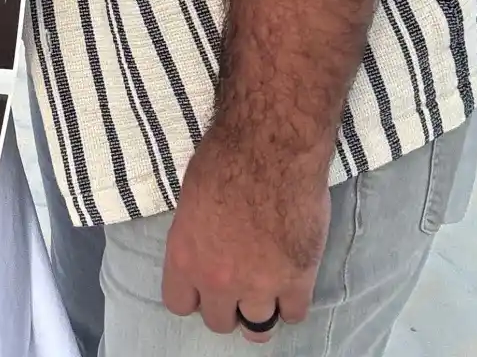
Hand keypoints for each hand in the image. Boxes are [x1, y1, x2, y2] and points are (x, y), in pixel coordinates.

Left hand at [163, 125, 330, 341]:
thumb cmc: (225, 157)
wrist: (270, 148)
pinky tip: (291, 283)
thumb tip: (205, 246)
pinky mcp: (297, 281)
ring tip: (267, 290)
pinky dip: (292, 303)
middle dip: (228, 305)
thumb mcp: (191, 197)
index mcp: (185, 257)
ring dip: (261, 311)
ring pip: (257, 328)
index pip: (179, 304)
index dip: (194, 296)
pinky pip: (294, 315)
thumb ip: (196, 234)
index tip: (205, 286)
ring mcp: (258, 285)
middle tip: (239, 284)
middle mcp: (217, 280)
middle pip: (219, 321)